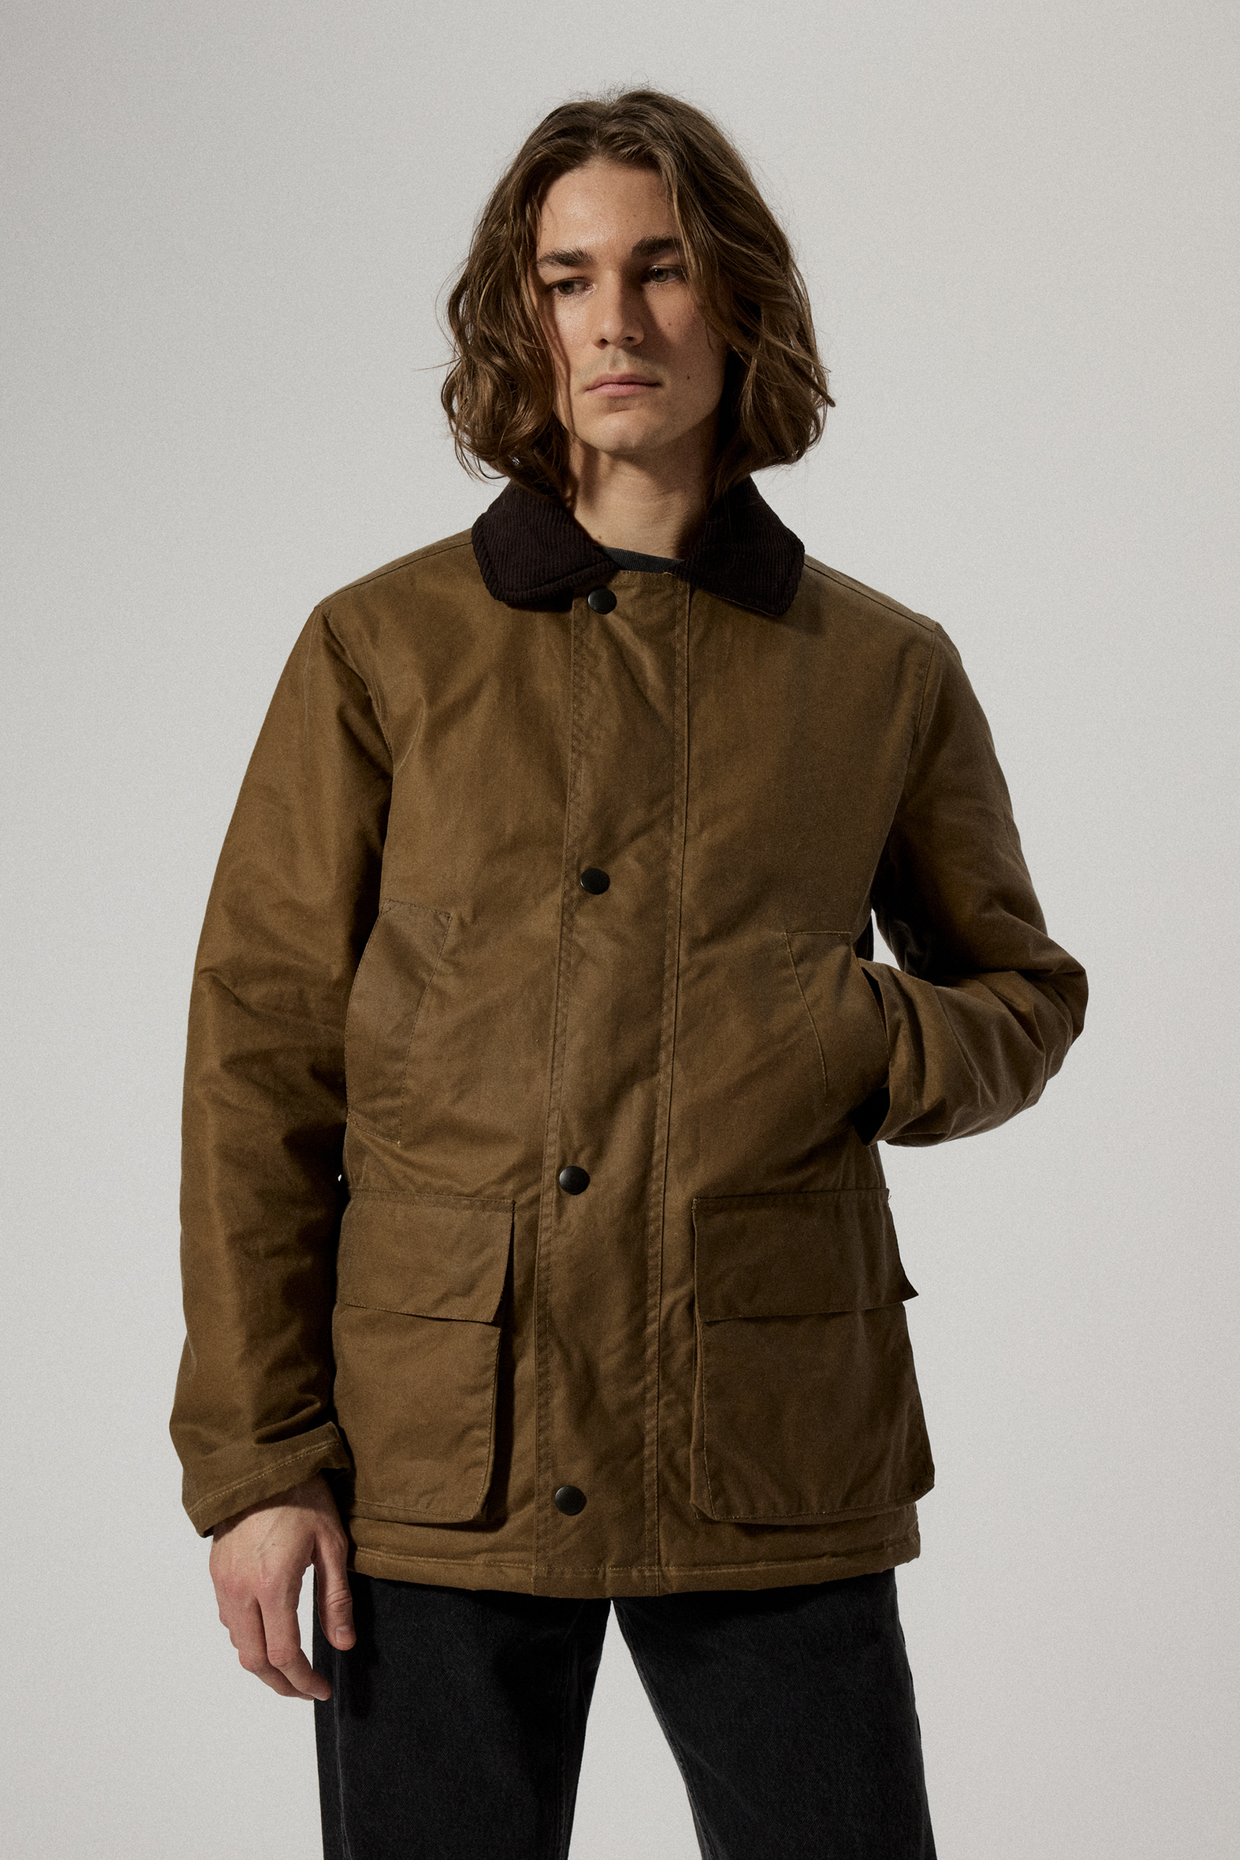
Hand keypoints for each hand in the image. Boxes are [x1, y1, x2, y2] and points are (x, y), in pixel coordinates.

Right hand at [209, 1474, 354, 1699]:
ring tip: (291, 1663)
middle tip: (305, 1688)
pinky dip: (247, 1636)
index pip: (283, 1654)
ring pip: (237, 1642)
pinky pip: (228, 1619)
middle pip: (253, 1660)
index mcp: (272, 1585)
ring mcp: (223, 1582)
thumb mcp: (332, 1544)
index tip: (321, 1688)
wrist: (260, 1462)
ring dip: (262, 1661)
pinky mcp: (216, 1572)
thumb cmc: (302, 1496)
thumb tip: (343, 1644)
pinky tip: (269, 1630)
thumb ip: (336, 1599)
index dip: (302, 1680)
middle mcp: (240, 1590)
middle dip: (279, 1683)